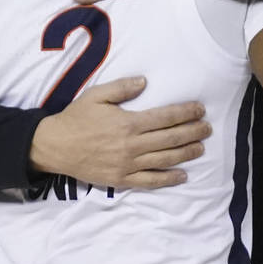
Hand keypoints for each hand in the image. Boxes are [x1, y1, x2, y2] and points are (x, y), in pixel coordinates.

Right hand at [28, 77, 210, 188]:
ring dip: (186, 153)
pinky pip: (150, 181)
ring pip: (165, 159)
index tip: (199, 109)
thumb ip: (121, 88)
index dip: (185, 113)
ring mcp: (128, 165)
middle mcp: (132, 145)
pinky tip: (182, 175)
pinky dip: (168, 179)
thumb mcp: (95, 95)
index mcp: (128, 123)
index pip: (165, 117)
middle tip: (207, 128)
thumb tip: (144, 81)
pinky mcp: (122, 179)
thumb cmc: (75, 118)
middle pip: (170, 139)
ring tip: (200, 147)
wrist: (55, 146)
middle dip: (192, 132)